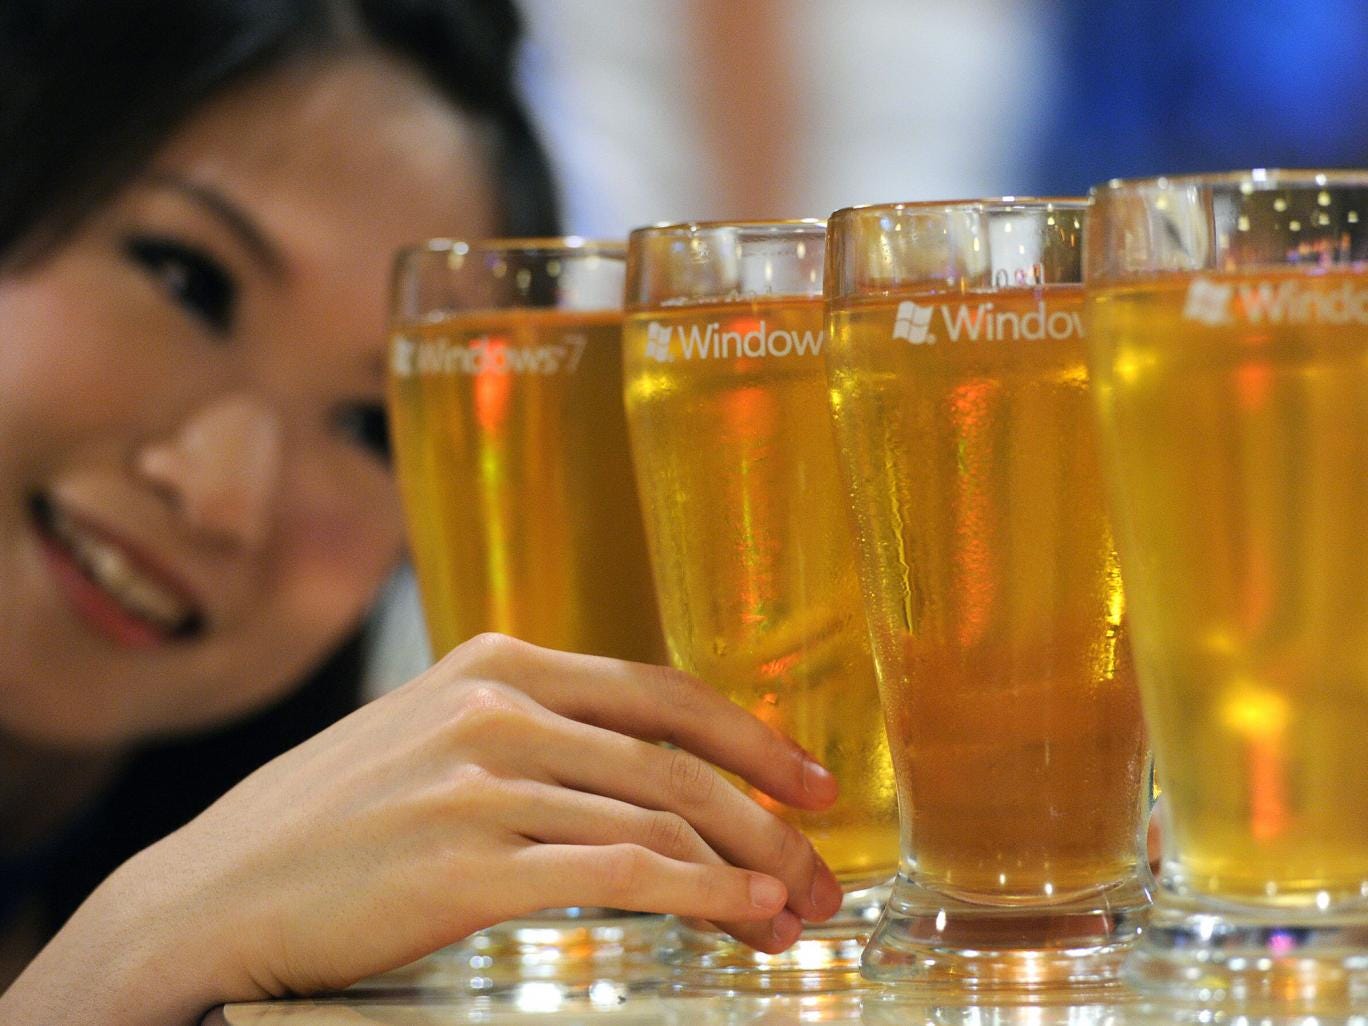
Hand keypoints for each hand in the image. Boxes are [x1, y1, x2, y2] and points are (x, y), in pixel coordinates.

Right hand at [2, 634, 842, 1022]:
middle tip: (823, 874)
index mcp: (495, 665)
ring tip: (792, 916)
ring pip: (659, 819)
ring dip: (746, 871)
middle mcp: (496, 709)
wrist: (209, 897)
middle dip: (769, 821)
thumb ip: (528, 733)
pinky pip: (618, 873)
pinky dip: (698, 895)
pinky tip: (740, 917)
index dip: (751, 737)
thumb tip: (640, 772)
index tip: (811, 782)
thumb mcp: (428, 737)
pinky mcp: (466, 864)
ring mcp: (481, 782)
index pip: (660, 692)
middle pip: (676, 761)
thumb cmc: (325, 824)